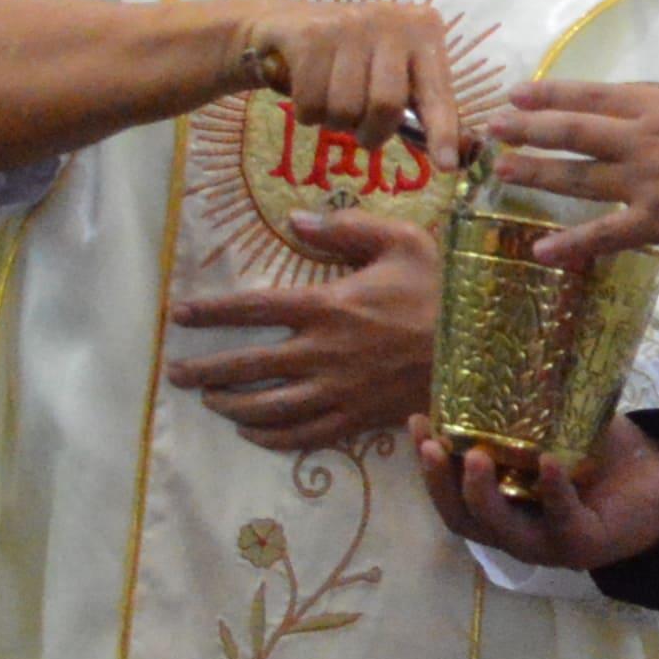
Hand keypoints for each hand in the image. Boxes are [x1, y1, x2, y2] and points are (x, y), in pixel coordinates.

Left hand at [164, 215, 443, 451]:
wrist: (484, 349)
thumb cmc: (442, 289)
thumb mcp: (401, 241)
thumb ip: (346, 229)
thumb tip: (295, 221)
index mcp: (328, 306)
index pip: (252, 308)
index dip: (210, 311)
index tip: (179, 314)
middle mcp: (323, 353)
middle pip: (247, 365)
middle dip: (204, 370)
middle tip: (175, 372)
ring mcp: (337, 392)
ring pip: (267, 407)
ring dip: (230, 406)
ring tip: (209, 401)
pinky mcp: (355, 420)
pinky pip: (302, 436)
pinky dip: (269, 437)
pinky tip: (251, 432)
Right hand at [226, 0, 475, 162]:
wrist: (284, 23)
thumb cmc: (351, 56)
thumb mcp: (391, 69)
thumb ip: (418, 103)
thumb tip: (448, 157)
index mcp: (423, 30)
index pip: (437, 91)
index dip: (442, 131)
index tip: (447, 166)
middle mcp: (391, 20)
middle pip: (386, 104)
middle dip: (371, 133)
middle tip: (363, 136)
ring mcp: (348, 23)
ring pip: (345, 107)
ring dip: (334, 123)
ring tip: (332, 106)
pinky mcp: (309, 35)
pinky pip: (311, 101)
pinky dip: (307, 114)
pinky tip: (306, 95)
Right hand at [422, 422, 658, 570]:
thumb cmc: (601, 457)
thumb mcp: (559, 428)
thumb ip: (531, 407)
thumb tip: (503, 348)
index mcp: (501, 505)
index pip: (452, 492)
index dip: (429, 465)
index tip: (417, 422)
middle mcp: (515, 530)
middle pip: (462, 517)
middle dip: (441, 484)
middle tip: (432, 445)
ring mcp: (545, 544)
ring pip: (499, 529)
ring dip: (483, 495)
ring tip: (478, 457)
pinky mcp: (581, 545)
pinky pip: (561, 519)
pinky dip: (552, 491)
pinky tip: (547, 463)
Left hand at [487, 81, 658, 264]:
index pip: (593, 96)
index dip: (551, 94)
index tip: (517, 92)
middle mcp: (640, 140)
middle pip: (573, 132)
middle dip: (529, 129)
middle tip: (493, 129)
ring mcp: (642, 182)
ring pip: (578, 177)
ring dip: (537, 174)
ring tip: (501, 172)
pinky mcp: (653, 222)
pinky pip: (604, 236)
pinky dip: (571, 246)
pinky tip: (540, 252)